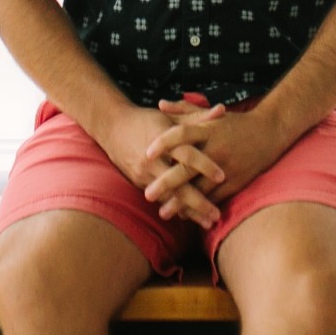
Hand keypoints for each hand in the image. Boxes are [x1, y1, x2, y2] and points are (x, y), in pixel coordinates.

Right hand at [103, 103, 226, 230]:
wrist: (112, 127)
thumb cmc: (147, 120)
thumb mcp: (171, 116)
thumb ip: (198, 117)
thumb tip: (223, 110)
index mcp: (164, 139)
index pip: (186, 154)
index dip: (204, 164)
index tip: (222, 176)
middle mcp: (154, 159)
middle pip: (178, 183)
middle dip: (198, 201)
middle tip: (217, 215)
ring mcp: (144, 173)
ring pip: (169, 197)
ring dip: (189, 212)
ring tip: (208, 223)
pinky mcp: (138, 182)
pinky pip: (159, 198)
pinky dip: (174, 208)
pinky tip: (190, 219)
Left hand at [142, 99, 287, 214]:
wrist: (269, 133)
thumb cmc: (235, 123)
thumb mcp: (211, 114)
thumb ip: (184, 109)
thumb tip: (160, 104)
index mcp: (208, 130)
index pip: (182, 133)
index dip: (163, 142)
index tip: (146, 152)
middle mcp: (216, 148)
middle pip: (188, 166)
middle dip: (167, 182)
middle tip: (148, 194)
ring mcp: (226, 167)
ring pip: (201, 188)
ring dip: (182, 202)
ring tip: (164, 213)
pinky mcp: (236, 182)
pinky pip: (215, 198)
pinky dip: (200, 208)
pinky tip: (187, 216)